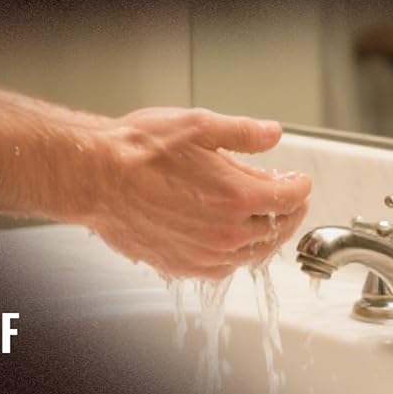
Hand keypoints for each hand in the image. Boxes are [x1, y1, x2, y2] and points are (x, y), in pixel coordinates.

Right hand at [78, 108, 311, 279]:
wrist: (94, 178)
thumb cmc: (137, 151)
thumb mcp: (198, 125)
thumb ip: (243, 133)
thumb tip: (272, 134)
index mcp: (237, 196)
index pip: (289, 197)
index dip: (299, 186)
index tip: (299, 180)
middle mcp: (226, 232)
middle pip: (276, 227)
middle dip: (289, 211)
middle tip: (291, 200)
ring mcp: (205, 254)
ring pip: (252, 252)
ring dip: (265, 235)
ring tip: (266, 219)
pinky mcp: (182, 266)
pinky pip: (223, 268)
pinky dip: (236, 254)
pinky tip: (233, 240)